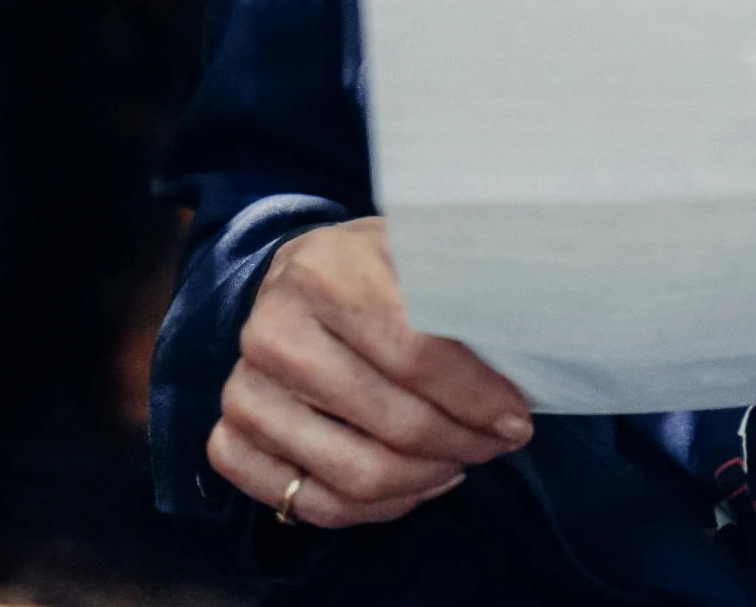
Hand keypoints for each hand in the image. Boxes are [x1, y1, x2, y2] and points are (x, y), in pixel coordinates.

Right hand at [207, 216, 532, 527]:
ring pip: (353, 474)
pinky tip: (412, 482)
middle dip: (460, 443)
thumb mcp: (417, 247)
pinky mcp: (229, 435)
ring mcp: (243, 387)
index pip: (416, 352)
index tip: (518, 418)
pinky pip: (308, 504)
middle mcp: (272, 330)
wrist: (300, 271)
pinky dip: (371, 509)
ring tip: (461, 461)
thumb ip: (460, 286)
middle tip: (498, 443)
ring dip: (424, 480)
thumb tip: (527, 338)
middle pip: (391, 422)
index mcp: (324, 271)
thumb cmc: (375, 264)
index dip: (476, 396)